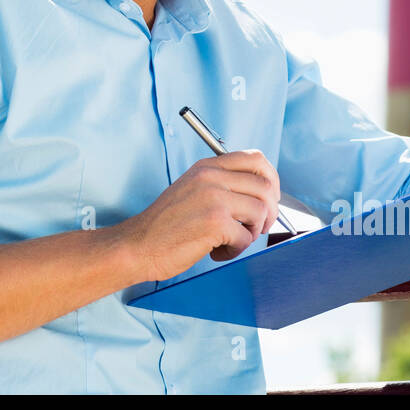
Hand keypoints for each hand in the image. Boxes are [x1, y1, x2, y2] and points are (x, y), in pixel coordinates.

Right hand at [120, 150, 280, 282]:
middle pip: (265, 186)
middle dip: (268, 212)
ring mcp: (213, 198)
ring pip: (260, 211)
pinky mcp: (214, 222)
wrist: (138, 246)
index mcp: (207, 167)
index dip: (271, 180)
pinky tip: (216, 251)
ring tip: (230, 241)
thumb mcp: (192, 190)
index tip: (268, 199)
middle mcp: (210, 177)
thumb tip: (260, 194)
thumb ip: (221, 185)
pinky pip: (246, 237)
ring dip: (251, 233)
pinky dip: (235, 250)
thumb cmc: (165, 226)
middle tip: (254, 227)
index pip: (255, 158)